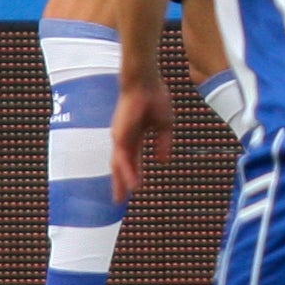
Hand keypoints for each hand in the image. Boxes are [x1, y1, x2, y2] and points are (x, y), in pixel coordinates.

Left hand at [109, 71, 172, 206]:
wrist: (146, 84)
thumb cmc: (155, 98)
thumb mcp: (165, 125)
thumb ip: (164, 143)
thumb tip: (163, 162)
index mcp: (135, 134)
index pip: (132, 158)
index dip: (134, 172)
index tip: (136, 186)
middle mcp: (125, 138)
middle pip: (121, 165)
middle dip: (120, 182)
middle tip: (119, 200)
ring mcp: (121, 138)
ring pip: (119, 166)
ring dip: (121, 183)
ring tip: (120, 199)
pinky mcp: (120, 137)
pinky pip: (124, 160)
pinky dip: (128, 174)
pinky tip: (133, 186)